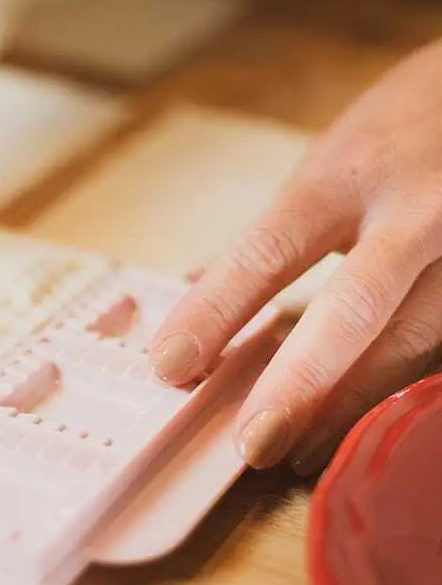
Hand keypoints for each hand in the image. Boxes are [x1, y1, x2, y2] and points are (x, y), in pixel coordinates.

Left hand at [149, 39, 441, 474]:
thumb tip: (191, 292)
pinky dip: (391, 392)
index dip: (214, 314)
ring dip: (347, 406)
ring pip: (412, 342)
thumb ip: (273, 235)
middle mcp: (414, 207)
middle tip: (250, 444)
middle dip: (298, 384)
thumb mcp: (332, 162)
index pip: (266, 253)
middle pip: (351, 308)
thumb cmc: (401, 134)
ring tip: (295, 450)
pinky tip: (351, 422)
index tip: (169, 366)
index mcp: (344, 174)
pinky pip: (440, 350)